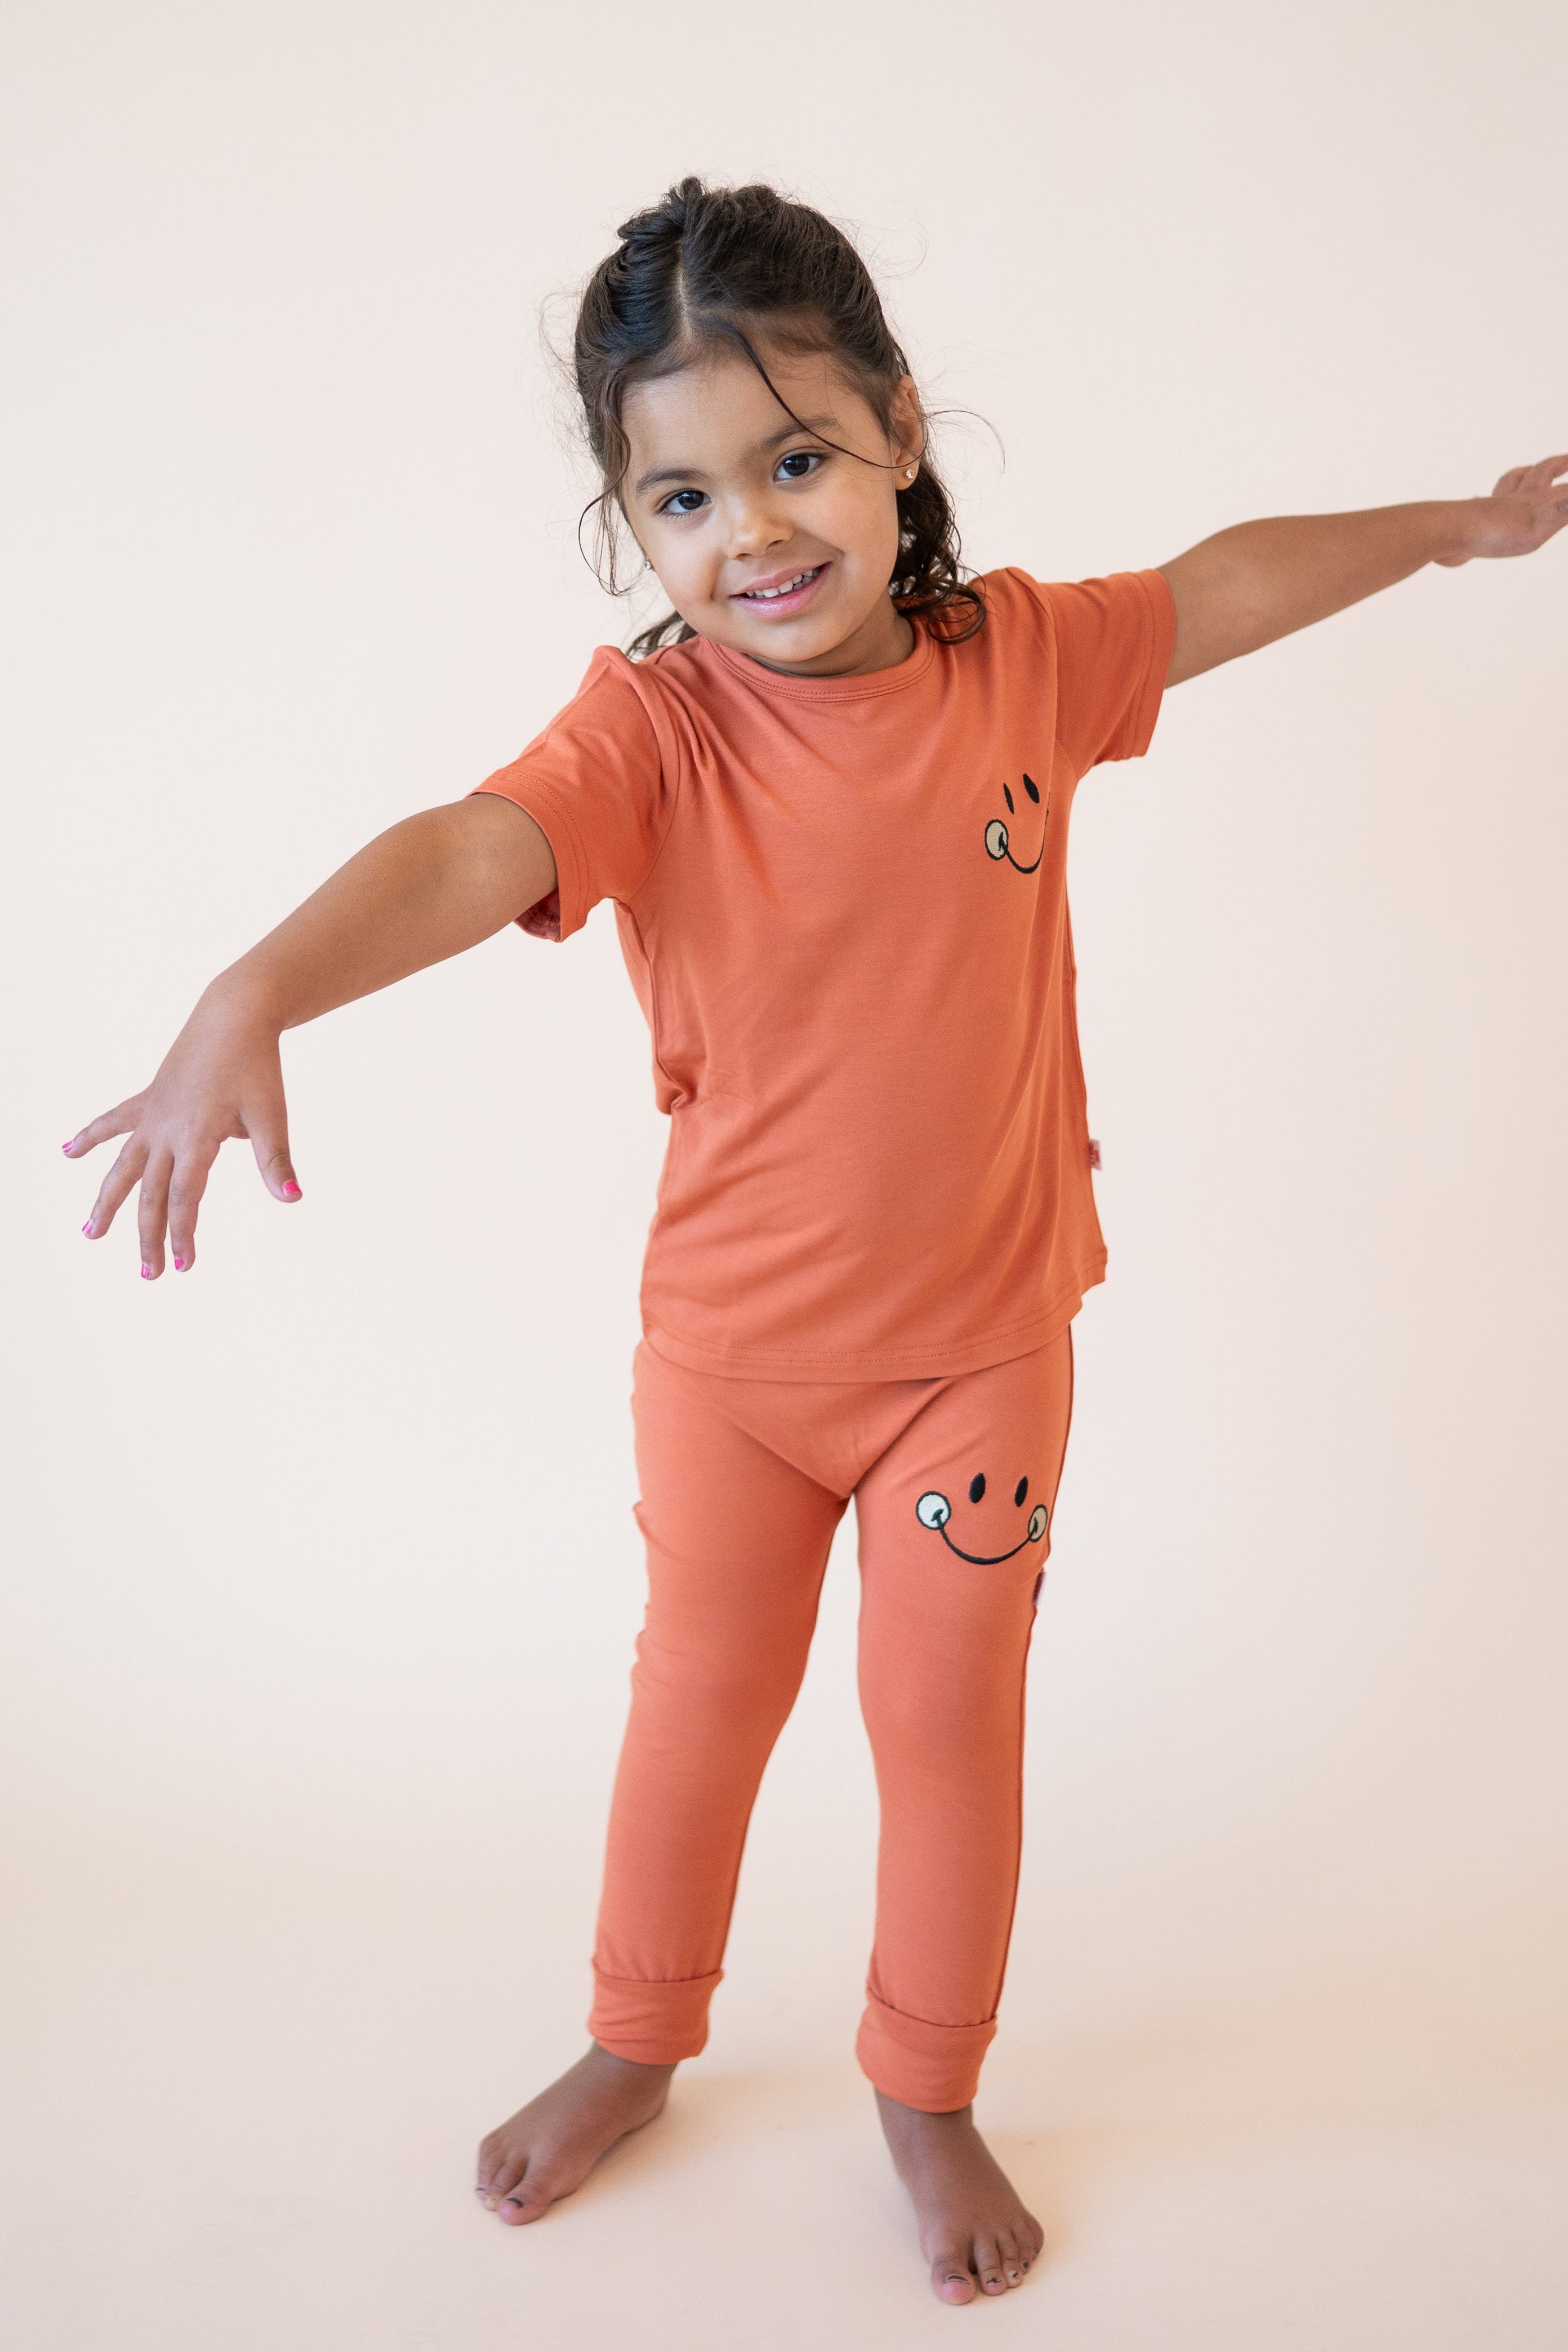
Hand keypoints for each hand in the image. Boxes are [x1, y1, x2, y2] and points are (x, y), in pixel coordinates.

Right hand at [64, 986, 299, 1278]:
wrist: (235, 1015)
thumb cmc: (257, 1065)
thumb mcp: (272, 1114)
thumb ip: (276, 1161)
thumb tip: (291, 1199)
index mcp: (197, 1137)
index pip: (184, 1198)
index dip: (182, 1233)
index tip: (184, 1265)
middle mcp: (167, 1130)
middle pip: (150, 1194)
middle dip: (148, 1236)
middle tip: (150, 1274)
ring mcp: (152, 1114)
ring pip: (122, 1167)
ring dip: (106, 1201)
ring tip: (90, 1233)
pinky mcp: (149, 1098)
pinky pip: (113, 1121)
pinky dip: (90, 1137)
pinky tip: (66, 1152)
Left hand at [1434, 453, 1567, 565]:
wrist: (1447, 534)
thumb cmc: (1495, 528)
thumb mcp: (1544, 519)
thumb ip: (1567, 504)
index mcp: (1533, 497)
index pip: (1565, 485)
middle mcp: (1512, 498)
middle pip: (1535, 474)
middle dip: (1554, 466)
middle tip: (1565, 460)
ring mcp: (1490, 511)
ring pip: (1506, 487)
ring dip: (1518, 479)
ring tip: (1523, 475)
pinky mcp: (1470, 528)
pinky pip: (1480, 511)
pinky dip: (1482, 503)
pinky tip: (1476, 502)